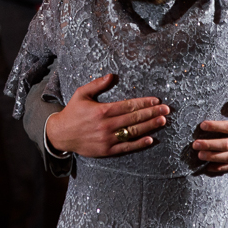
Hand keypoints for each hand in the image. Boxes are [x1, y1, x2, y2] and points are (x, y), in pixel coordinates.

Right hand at [46, 74, 169, 157]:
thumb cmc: (72, 112)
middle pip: (134, 118)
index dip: (144, 103)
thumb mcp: (81, 94)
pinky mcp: (106, 150)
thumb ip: (97, 84)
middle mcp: (106, 125)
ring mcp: (107, 139)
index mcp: (102, 111)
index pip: (128, 106)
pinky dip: (139, 144)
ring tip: (162, 121)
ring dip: (150, 126)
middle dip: (152, 113)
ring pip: (133, 132)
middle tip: (166, 110)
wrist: (60, 134)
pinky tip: (150, 139)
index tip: (156, 100)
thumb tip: (112, 76)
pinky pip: (126, 147)